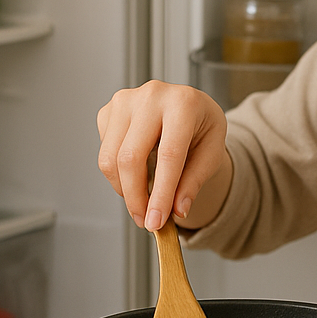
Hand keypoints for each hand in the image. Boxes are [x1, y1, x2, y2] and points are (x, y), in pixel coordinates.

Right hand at [96, 81, 230, 231]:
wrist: (189, 108)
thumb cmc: (201, 128)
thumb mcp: (212, 153)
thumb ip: (194, 182)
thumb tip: (177, 209)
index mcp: (184, 102)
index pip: (169, 155)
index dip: (160, 193)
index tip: (156, 221)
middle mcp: (152, 96)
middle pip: (131, 157)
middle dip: (135, 198)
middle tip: (146, 221)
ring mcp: (125, 100)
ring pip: (110, 159)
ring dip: (124, 190)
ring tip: (142, 201)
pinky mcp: (108, 111)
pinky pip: (104, 153)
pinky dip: (117, 174)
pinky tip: (136, 174)